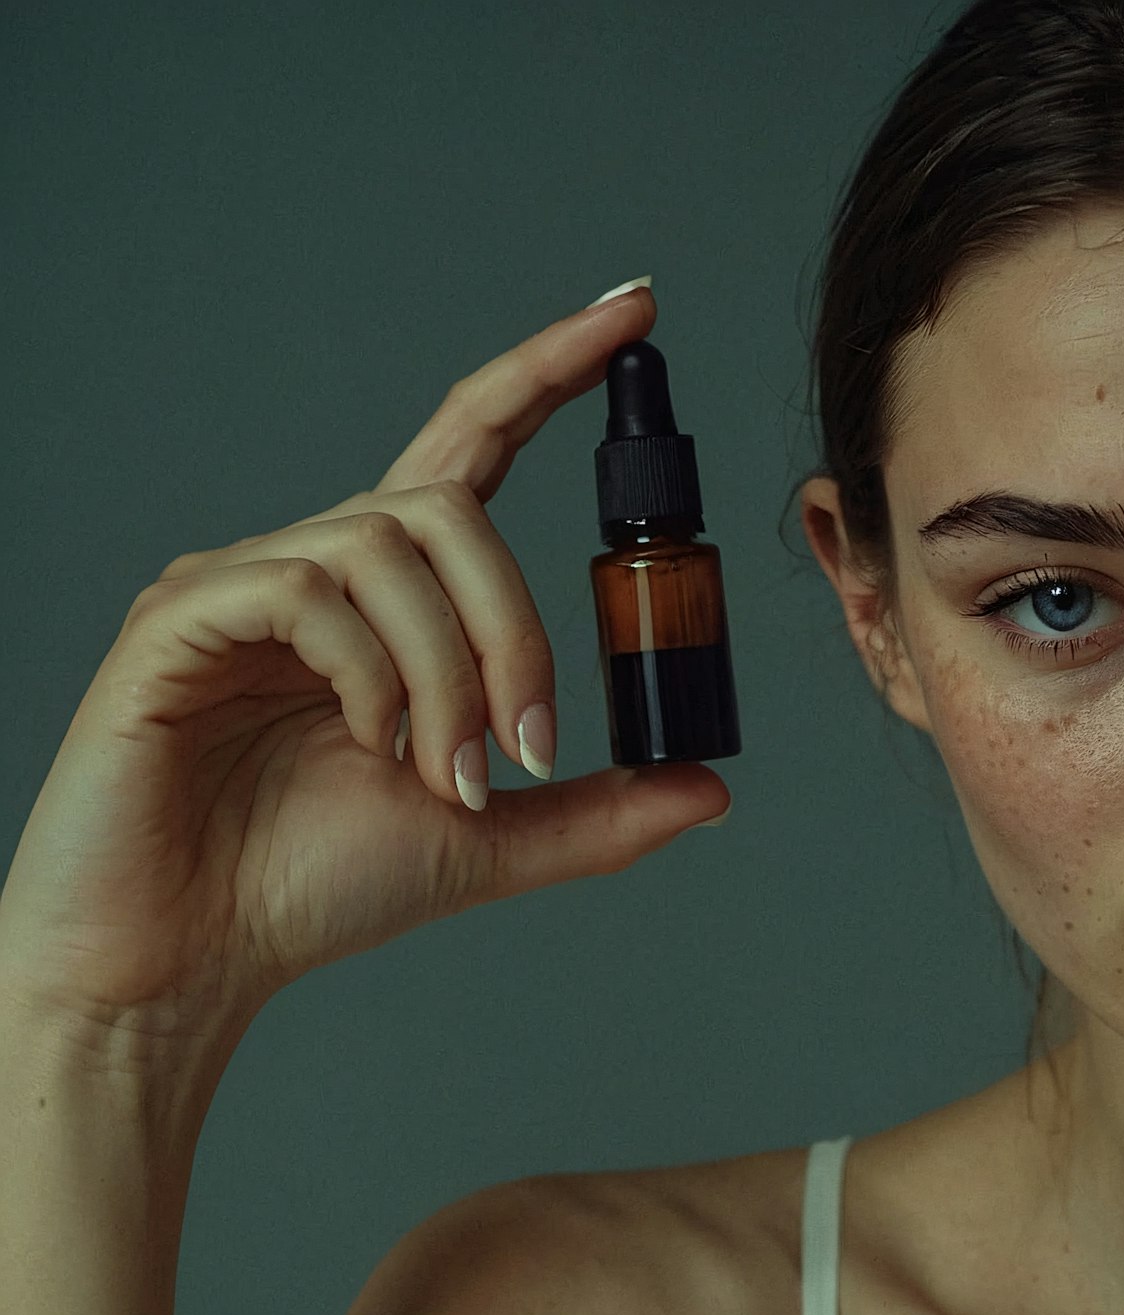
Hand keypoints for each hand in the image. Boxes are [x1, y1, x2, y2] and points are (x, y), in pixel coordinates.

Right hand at [0, 282, 730, 1064]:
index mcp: (384, 605)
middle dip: (518, 631)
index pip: (472, 448)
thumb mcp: (482, 845)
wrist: (188, 960)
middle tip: (530, 749)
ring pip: (387, 551)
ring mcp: (241, 585)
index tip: (632, 313)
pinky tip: (367, 750)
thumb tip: (710, 788)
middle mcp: (314, 570)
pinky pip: (306, 591)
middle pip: (450, 509)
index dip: (547, 374)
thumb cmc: (307, 892)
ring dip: (451, 674)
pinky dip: (370, 676)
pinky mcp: (181, 617)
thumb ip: (593, 813)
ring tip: (443, 776)